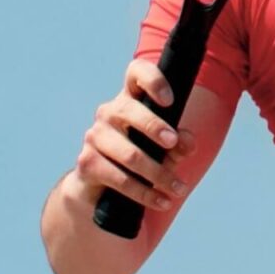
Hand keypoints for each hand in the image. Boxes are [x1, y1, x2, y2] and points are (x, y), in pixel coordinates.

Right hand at [72, 58, 195, 217]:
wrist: (102, 186)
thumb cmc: (143, 154)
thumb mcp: (165, 147)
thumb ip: (180, 142)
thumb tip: (186, 142)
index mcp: (131, 97)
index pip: (137, 73)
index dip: (153, 80)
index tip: (170, 100)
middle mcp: (109, 112)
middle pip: (129, 110)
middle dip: (154, 127)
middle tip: (174, 143)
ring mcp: (95, 136)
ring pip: (129, 153)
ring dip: (158, 173)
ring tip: (179, 188)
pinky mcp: (87, 163)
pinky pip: (119, 178)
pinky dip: (144, 192)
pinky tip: (161, 200)